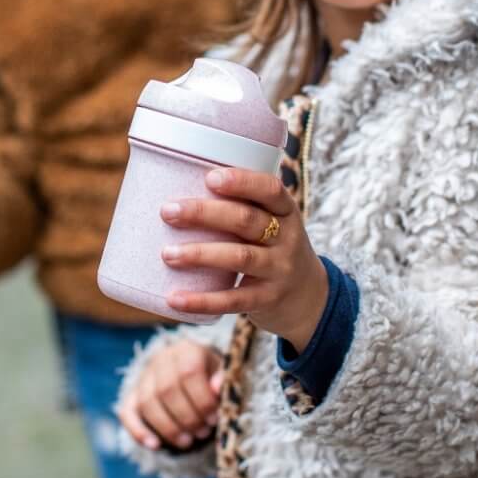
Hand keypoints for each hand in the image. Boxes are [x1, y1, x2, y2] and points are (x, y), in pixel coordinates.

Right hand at [119, 339, 224, 450]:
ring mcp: (144, 377)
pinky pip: (127, 413)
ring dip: (168, 428)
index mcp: (187, 349)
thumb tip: (217, 388)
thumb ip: (223, 380)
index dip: (202, 399)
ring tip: (188, 441)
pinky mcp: (132, 395)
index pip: (189, 372)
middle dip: (187, 417)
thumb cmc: (211, 376)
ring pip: (148, 403)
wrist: (191, 373)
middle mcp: (162, 359)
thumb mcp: (222, 374)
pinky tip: (154, 446)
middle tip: (203, 432)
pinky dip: (138, 431)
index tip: (214, 418)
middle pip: (167, 390)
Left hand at [161, 167, 328, 351]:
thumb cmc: (275, 250)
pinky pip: (233, 300)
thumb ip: (243, 210)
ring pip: (239, 257)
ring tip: (168, 253)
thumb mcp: (275, 225)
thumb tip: (180, 192)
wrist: (310, 299)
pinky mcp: (268, 299)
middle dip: (204, 213)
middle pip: (246, 220)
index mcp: (287, 212)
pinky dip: (202, 300)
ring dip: (200, 253)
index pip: (270, 189)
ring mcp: (279, 270)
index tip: (210, 177)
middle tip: (168, 211)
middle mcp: (287, 239)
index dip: (242, 182)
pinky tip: (175, 298)